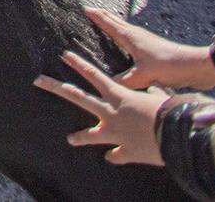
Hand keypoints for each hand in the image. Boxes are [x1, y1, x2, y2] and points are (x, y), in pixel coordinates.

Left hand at [34, 51, 166, 166]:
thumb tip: (154, 89)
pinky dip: (114, 156)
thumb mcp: (161, 97)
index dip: (78, 64)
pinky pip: (116, 155)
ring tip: (69, 138)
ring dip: (80, 136)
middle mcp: (111, 113)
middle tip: (38, 80)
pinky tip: (109, 158)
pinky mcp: (124, 151)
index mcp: (119, 96)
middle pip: (78, 96)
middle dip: (56, 87)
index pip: (94, 75)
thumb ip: (154, 93)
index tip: (64, 54)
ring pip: (91, 134)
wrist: (176, 139)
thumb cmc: (171, 113)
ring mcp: (114, 134)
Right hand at [85, 8, 214, 90]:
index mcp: (130, 36)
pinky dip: (122, 37)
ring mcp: (145, 42)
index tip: (82, 8)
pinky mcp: (152, 51)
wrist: (196, 67)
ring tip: (102, 25)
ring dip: (112, 24)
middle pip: (115, 21)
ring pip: (123, 29)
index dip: (94, 15)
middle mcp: (136, 35)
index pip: (107, 22)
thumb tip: (107, 86)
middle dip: (101, 15)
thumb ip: (125, 81)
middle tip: (88, 11)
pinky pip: (131, 40)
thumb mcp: (144, 75)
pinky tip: (123, 49)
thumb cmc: (170, 65)